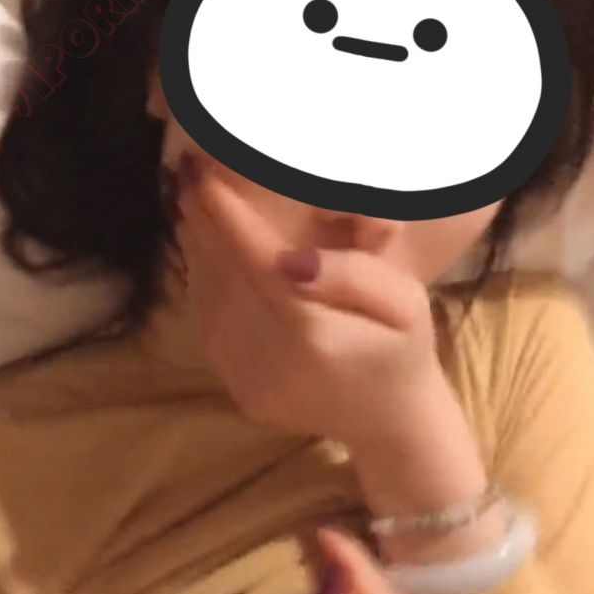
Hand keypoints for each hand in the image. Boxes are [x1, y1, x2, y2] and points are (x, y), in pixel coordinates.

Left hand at [173, 154, 489, 523]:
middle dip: (203, 222)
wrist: (389, 421)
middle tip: (189, 172)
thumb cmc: (402, 350)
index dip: (228, 215)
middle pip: (224, 277)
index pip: (257, 261)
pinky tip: (203, 250)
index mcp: (314, 335)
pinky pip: (209, 325)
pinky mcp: (237, 388)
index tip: (205, 171)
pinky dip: (201, 282)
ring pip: (209, 299)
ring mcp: (247, 379)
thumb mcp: (405, 304)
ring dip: (195, 247)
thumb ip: (352, 275)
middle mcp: (270, 360)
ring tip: (190, 202)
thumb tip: (291, 257)